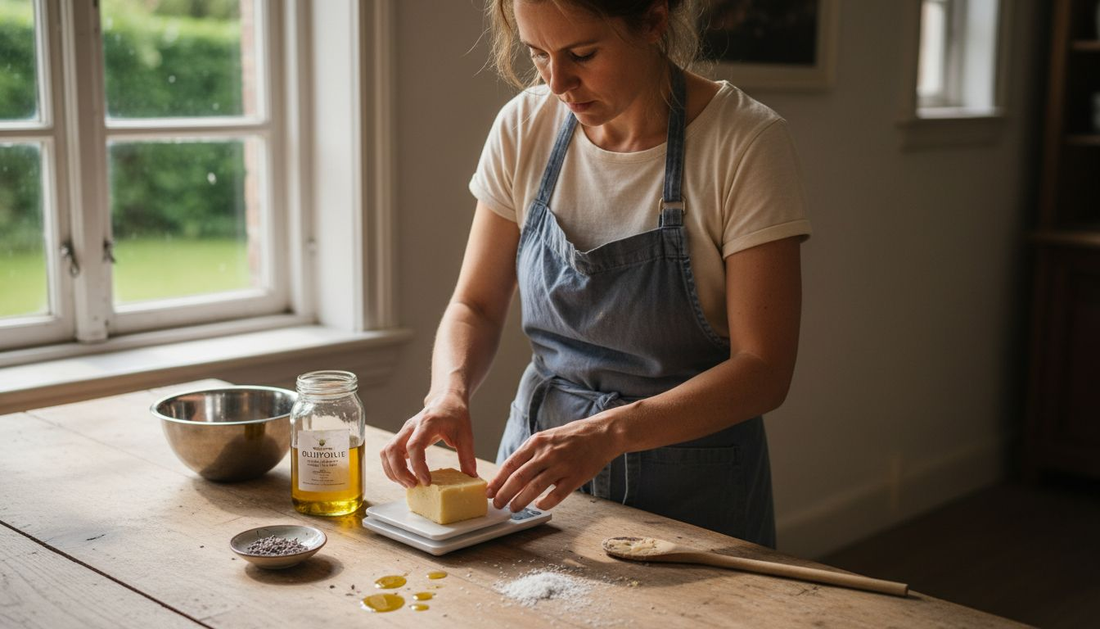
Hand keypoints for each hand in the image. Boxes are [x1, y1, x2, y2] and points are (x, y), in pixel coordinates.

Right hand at [379, 391, 476, 487]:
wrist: (446, 400)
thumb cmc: (455, 415)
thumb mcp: (466, 434)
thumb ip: (467, 456)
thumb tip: (472, 477)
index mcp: (427, 423)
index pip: (414, 445)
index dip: (418, 466)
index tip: (426, 481)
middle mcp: (410, 427)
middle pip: (392, 450)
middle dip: (399, 472)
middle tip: (413, 485)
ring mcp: (403, 431)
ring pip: (386, 452)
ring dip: (393, 471)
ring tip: (409, 484)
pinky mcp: (401, 437)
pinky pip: (388, 453)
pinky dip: (391, 467)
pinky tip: (404, 477)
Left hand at [486, 416, 619, 511]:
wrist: (601, 434)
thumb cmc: (572, 437)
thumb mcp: (547, 438)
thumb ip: (530, 454)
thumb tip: (511, 475)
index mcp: (536, 442)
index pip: (510, 464)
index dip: (498, 480)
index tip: (489, 491)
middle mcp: (547, 453)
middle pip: (518, 478)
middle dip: (504, 494)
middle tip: (497, 504)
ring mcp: (561, 466)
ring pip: (534, 488)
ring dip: (520, 501)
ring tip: (513, 508)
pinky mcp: (575, 477)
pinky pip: (556, 495)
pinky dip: (545, 503)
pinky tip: (539, 506)